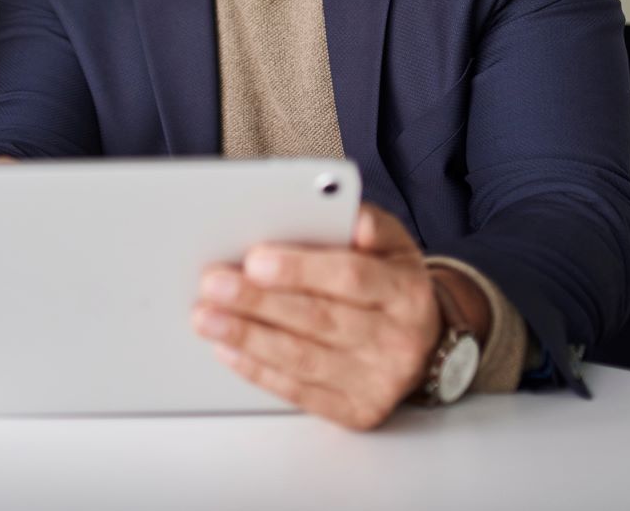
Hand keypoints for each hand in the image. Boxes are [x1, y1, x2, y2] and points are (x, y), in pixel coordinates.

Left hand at [193, 203, 441, 430]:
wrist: (422, 342)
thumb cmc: (389, 283)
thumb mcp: (392, 245)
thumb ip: (368, 225)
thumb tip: (352, 218)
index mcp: (406, 291)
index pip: (351, 278)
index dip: (301, 269)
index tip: (254, 259)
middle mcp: (398, 340)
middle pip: (319, 319)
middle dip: (259, 302)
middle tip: (213, 285)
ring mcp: (378, 381)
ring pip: (303, 358)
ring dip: (248, 336)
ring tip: (207, 317)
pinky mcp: (357, 411)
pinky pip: (300, 392)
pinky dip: (258, 370)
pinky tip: (228, 349)